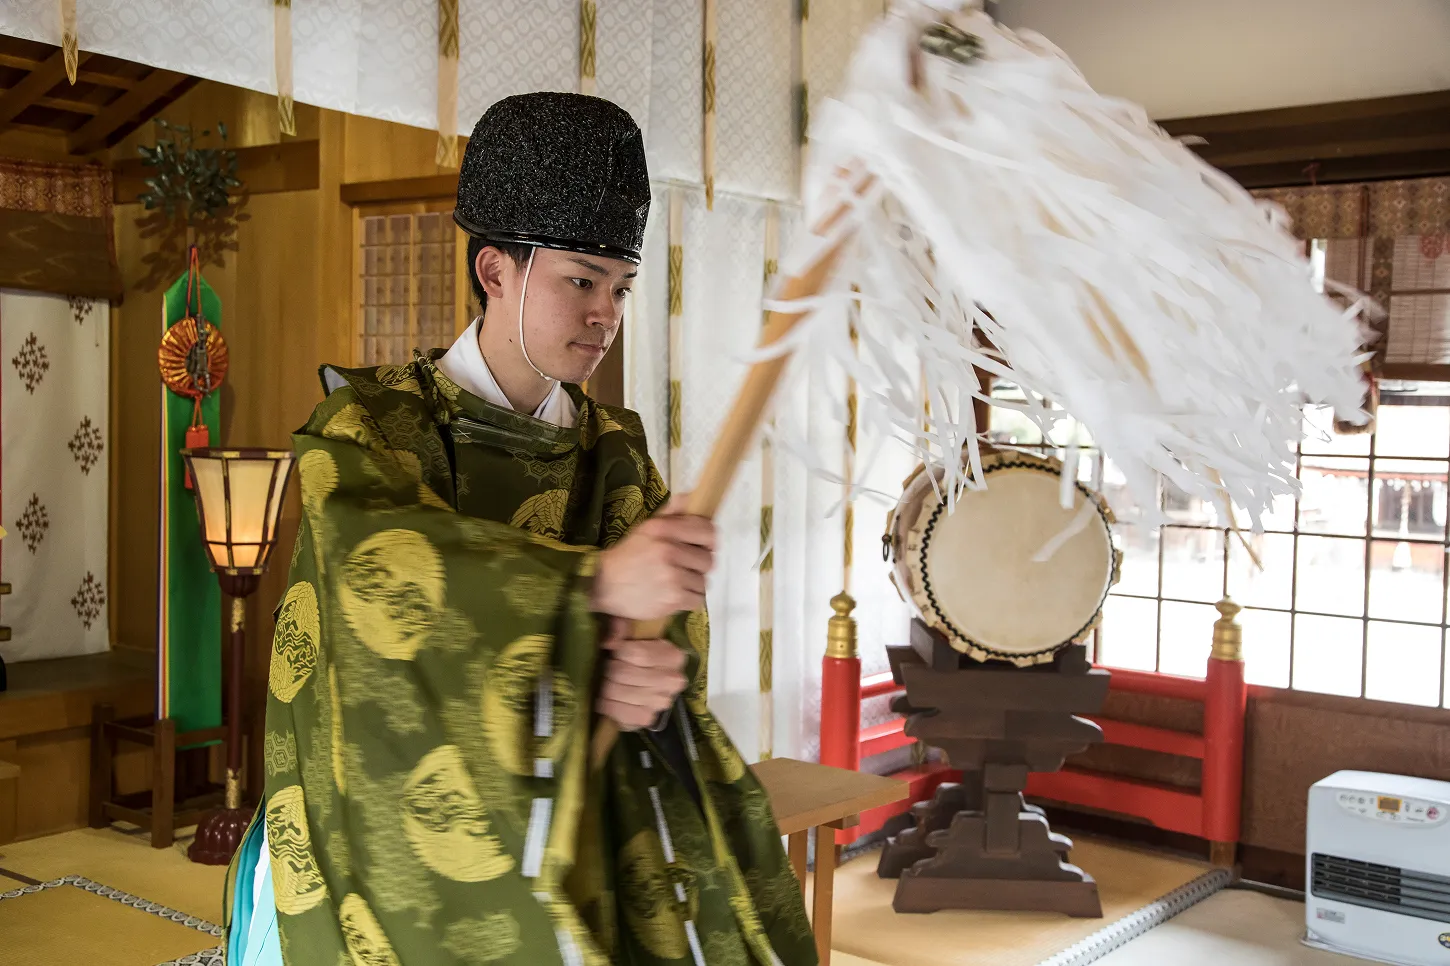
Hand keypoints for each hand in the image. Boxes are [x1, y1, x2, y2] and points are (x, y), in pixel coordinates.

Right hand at [591, 495, 714, 620]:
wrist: (603, 584)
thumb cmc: (628, 555)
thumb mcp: (647, 527)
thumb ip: (672, 512)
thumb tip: (693, 496)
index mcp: (663, 529)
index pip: (708, 531)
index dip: (709, 540)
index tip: (702, 546)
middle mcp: (669, 550)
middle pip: (709, 560)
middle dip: (699, 565)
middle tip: (684, 567)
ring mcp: (672, 576)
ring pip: (703, 582)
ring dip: (692, 584)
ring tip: (675, 582)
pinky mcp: (672, 599)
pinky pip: (697, 600)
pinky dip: (688, 600)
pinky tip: (673, 595)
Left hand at [596, 620, 688, 730]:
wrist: (641, 688)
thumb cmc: (636, 658)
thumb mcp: (633, 637)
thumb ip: (622, 628)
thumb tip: (609, 641)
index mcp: (673, 656)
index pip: (637, 653)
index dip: (618, 652)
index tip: (615, 652)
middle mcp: (673, 680)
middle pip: (624, 673)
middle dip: (610, 670)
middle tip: (609, 670)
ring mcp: (662, 702)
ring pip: (619, 692)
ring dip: (606, 688)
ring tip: (607, 684)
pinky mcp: (649, 719)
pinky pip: (621, 713)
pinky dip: (609, 706)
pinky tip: (607, 701)